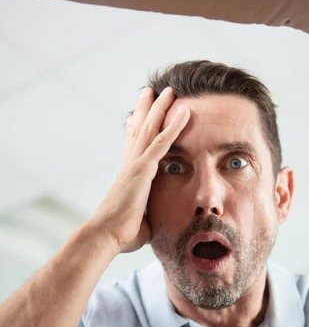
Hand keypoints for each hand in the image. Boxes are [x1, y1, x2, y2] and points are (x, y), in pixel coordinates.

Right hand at [88, 86, 189, 253]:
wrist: (105, 236)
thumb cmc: (119, 235)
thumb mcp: (138, 222)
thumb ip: (145, 217)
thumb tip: (149, 226)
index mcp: (128, 177)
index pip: (132, 147)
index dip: (136, 128)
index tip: (137, 115)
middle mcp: (130, 166)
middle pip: (139, 130)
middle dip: (146, 109)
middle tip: (151, 90)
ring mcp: (136, 165)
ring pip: (151, 128)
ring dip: (161, 108)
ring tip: (170, 90)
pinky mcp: (143, 169)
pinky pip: (163, 142)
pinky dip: (175, 125)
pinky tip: (185, 110)